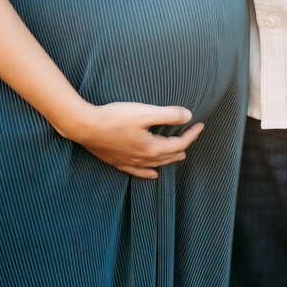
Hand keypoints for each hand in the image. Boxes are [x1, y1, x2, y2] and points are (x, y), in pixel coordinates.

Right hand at [69, 102, 204, 180]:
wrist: (86, 127)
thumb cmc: (115, 118)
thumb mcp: (144, 113)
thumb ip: (168, 115)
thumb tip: (188, 116)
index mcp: (153, 148)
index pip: (179, 143)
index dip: (192, 134)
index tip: (200, 124)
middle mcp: (144, 159)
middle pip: (169, 155)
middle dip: (183, 146)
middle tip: (191, 136)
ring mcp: (130, 162)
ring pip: (156, 164)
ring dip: (169, 159)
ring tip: (179, 155)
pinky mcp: (118, 162)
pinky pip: (138, 171)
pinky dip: (148, 172)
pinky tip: (152, 174)